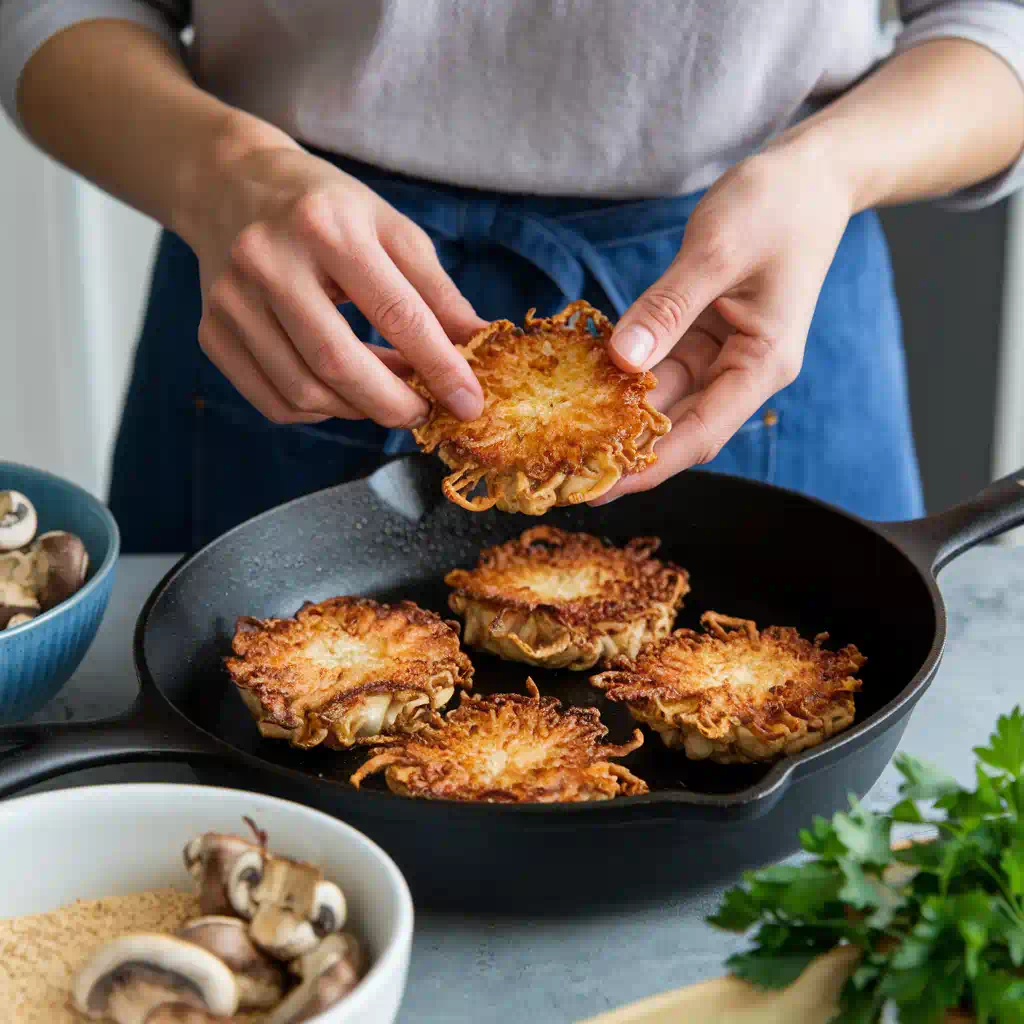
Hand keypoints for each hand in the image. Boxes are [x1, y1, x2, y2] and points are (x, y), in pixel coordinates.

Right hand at [188, 141, 486, 427]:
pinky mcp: (212, 332)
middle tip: (425, 411)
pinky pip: (274, 401)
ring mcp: (231, 301)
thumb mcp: (390, 230)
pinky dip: (319, 410)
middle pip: (339, 364)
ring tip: (386, 393)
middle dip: (394, 404)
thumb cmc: (325, 208)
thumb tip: (480, 344)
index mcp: (325, 226)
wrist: (230, 184)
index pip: (396, 313)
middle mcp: (268, 261)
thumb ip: (437, 292)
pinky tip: (341, 391)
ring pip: (304, 392)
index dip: (440, 366)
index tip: (469, 403)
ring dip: (358, 409)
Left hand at [593, 137, 853, 502]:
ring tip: (564, 437)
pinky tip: (581, 385)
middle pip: (679, 426)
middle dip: (626, 450)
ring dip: (618, 415)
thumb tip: (623, 360)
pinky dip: (623, 374)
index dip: (650, 467)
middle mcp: (742, 369)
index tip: (600, 490)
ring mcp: (720, 352)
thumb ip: (667, 308)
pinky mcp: (699, 332)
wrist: (807, 175)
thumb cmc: (776, 206)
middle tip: (566, 471)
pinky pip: (657, 364)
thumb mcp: (716, 252)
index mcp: (763, 364)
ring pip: (663, 397)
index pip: (701, 434)